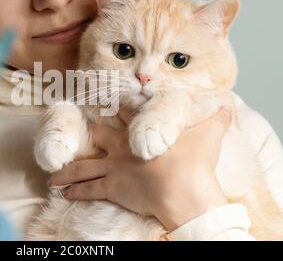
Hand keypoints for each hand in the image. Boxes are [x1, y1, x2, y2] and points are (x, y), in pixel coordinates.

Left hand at [47, 108, 231, 230]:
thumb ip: (215, 119)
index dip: (115, 101)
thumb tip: (228, 106)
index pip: (125, 111)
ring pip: (85, 166)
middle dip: (87, 134)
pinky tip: (62, 191)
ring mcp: (114, 167)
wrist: (184, 192)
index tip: (102, 92)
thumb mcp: (208, 135)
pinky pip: (88, 189)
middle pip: (98, 136)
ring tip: (54, 174)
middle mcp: (122, 147)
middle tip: (74, 132)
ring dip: (69, 170)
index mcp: (141, 131)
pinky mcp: (113, 187)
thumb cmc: (193, 162)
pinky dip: (75, 190)